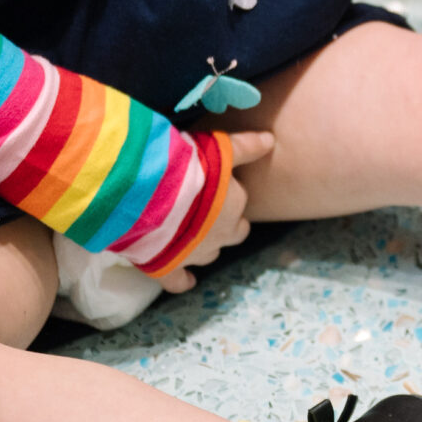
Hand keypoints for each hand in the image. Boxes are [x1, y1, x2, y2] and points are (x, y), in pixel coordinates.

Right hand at [157, 130, 272, 292]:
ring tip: (191, 234)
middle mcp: (221, 234)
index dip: (226, 192)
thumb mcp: (220, 149)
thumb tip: (271, 140)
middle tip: (207, 209)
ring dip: (204, 245)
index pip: (238, 199)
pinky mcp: (170, 268)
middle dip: (225, 223)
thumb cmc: (188, 170)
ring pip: (210, 254)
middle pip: (234, 232)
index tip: (213, 184)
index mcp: (233, 206)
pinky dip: (182, 280)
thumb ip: (246, 146)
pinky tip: (185, 280)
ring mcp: (196, 254)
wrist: (150, 198)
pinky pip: (180, 281)